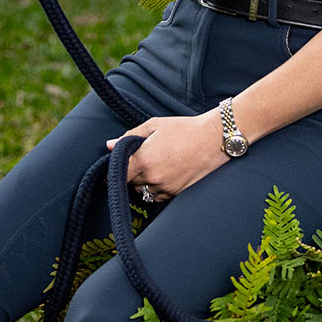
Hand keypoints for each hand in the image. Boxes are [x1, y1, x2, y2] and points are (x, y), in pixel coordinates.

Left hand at [106, 112, 225, 199]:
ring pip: (143, 191)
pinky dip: (155, 189)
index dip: (115, 169)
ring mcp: (165, 187)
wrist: (212, 139)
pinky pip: (157, 196)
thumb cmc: (183, 129)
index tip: (116, 165)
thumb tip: (110, 145)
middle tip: (140, 159)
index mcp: (144, 159)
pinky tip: (163, 175)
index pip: (119, 173)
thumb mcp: (154, 125)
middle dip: (131, 173)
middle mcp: (152, 177)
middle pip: (130, 182)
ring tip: (154, 166)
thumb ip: (130, 136)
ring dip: (143, 182)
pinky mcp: (176, 193)